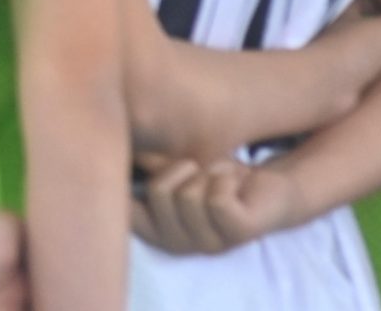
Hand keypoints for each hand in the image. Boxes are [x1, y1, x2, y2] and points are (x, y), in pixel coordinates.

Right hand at [133, 158, 304, 254]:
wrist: (268, 187)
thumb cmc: (216, 178)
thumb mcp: (174, 167)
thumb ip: (144, 160)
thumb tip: (112, 136)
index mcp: (157, 230)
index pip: (125, 212)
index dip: (126, 182)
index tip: (129, 157)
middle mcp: (180, 243)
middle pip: (158, 192)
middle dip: (179, 168)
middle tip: (199, 172)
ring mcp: (210, 242)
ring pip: (189, 195)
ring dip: (206, 172)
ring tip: (219, 178)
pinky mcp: (238, 233)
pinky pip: (217, 199)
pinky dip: (225, 178)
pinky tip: (234, 183)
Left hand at [296, 6, 380, 129]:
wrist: (320, 92)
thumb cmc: (348, 51)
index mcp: (343, 15)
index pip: (362, 1)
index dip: (379, 0)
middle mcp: (337, 34)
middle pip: (363, 27)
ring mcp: (339, 61)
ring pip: (365, 54)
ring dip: (380, 56)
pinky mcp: (343, 85)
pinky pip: (366, 77)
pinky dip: (378, 77)